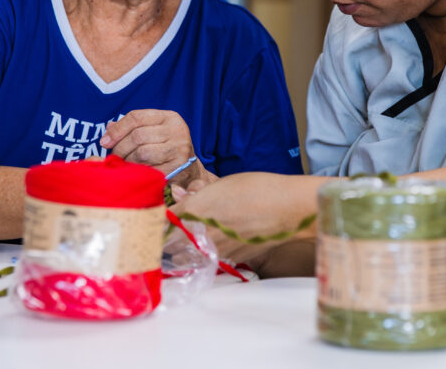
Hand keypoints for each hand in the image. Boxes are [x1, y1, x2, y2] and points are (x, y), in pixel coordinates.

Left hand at [99, 109, 212, 185]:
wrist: (189, 171)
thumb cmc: (165, 149)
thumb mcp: (152, 132)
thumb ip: (131, 128)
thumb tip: (108, 130)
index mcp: (170, 117)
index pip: (137, 117)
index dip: (117, 130)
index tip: (104, 142)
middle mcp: (177, 130)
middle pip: (137, 136)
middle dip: (121, 148)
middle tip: (116, 157)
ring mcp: (180, 149)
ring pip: (142, 153)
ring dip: (129, 161)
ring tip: (127, 165)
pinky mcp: (178, 167)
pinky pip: (149, 169)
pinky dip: (138, 172)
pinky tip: (137, 174)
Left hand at [171, 172, 328, 274]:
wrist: (289, 209)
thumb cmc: (257, 189)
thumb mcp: (222, 185)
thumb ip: (196, 194)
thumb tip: (178, 195)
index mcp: (195, 209)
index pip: (162, 223)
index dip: (158, 222)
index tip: (156, 221)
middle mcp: (201, 232)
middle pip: (169, 245)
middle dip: (167, 239)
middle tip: (168, 232)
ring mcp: (216, 250)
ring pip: (187, 255)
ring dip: (184, 248)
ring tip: (192, 236)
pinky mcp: (230, 259)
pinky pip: (209, 258)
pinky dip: (207, 252)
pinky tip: (217, 240)